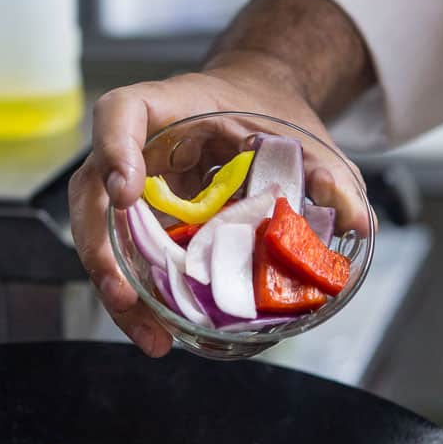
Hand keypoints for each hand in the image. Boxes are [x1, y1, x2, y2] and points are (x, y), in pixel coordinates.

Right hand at [69, 48, 369, 357]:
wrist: (256, 108)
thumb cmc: (268, 113)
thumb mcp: (305, 137)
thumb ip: (329, 173)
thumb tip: (353, 220)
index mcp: (169, 108)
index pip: (120, 113)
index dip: (114, 149)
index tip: (127, 192)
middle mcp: (137, 146)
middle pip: (89, 190)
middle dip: (100, 248)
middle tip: (123, 294)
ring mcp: (132, 185)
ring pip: (98, 234)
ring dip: (114, 287)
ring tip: (150, 335)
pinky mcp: (142, 221)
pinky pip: (124, 256)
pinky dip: (137, 296)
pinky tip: (159, 331)